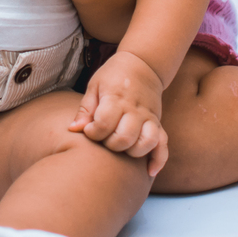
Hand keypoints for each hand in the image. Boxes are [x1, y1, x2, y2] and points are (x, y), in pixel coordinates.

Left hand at [70, 50, 167, 176]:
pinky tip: (149, 171)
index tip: (89, 130)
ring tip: (122, 148)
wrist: (143, 65)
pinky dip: (158, 160)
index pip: (104, 123)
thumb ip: (85, 109)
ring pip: (146, 143)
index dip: (93, 132)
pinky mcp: (158, 124)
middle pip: (124, 137)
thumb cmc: (113, 76)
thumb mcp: (95, 86)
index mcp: (116, 98)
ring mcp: (149, 117)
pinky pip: (163, 146)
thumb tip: (74, 130)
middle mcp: (135, 109)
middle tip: (104, 138)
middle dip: (110, 145)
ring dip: (132, 152)